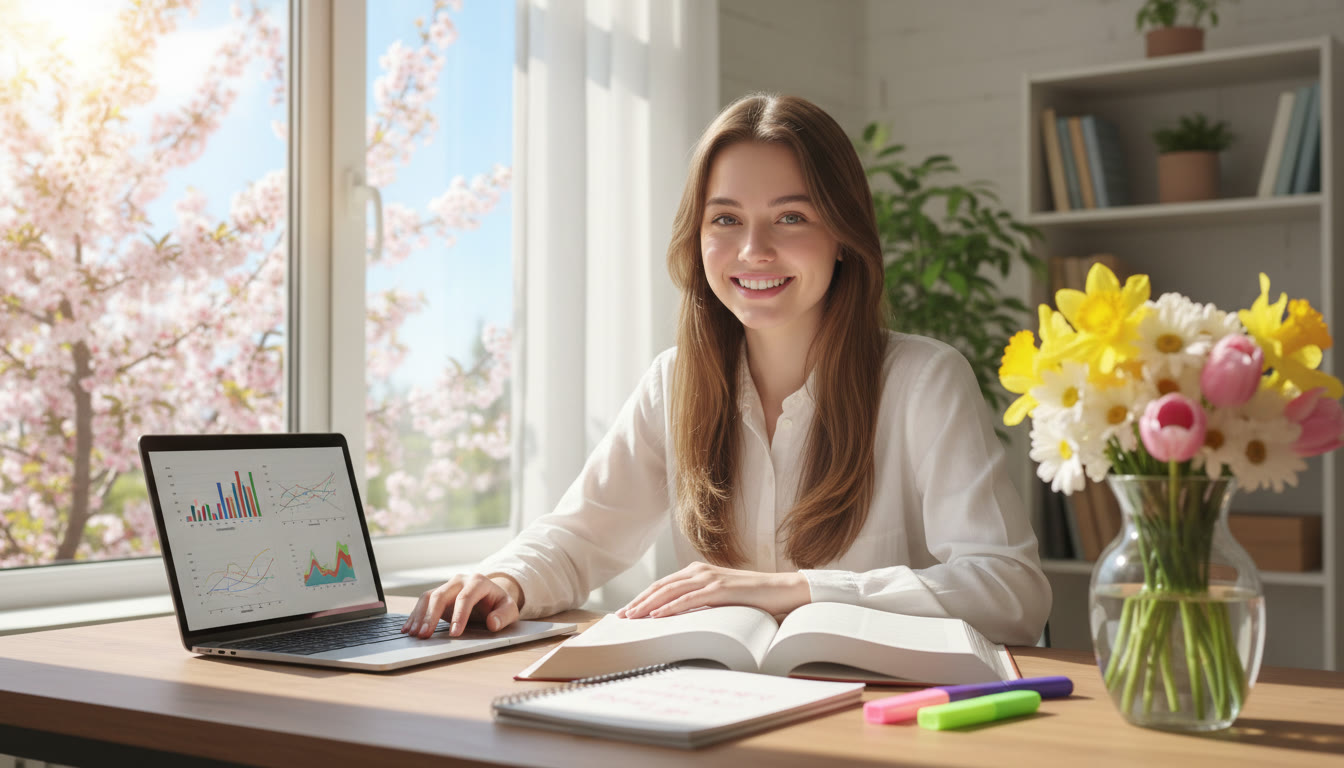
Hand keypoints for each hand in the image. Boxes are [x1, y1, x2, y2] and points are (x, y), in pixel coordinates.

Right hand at [399, 573, 522, 637]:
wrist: (491, 595)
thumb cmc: (499, 604)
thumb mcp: (509, 609)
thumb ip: (504, 615)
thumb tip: (493, 623)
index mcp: (478, 581)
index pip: (466, 598)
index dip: (459, 616)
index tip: (455, 634)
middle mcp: (459, 581)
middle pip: (441, 595)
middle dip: (431, 615)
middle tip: (425, 635)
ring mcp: (447, 587)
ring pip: (428, 597)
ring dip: (419, 616)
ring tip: (413, 634)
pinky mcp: (438, 595)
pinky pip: (423, 602)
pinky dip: (414, 615)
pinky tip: (408, 629)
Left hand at [615, 561, 809, 619]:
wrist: (782, 590)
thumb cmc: (752, 598)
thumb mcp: (719, 599)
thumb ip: (700, 602)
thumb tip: (678, 618)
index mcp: (697, 572)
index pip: (662, 585)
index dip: (642, 598)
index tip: (626, 612)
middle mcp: (699, 571)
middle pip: (660, 586)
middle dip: (638, 602)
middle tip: (620, 617)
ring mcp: (709, 578)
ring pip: (670, 591)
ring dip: (648, 605)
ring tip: (632, 617)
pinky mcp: (720, 589)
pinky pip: (689, 599)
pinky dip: (671, 607)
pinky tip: (658, 616)